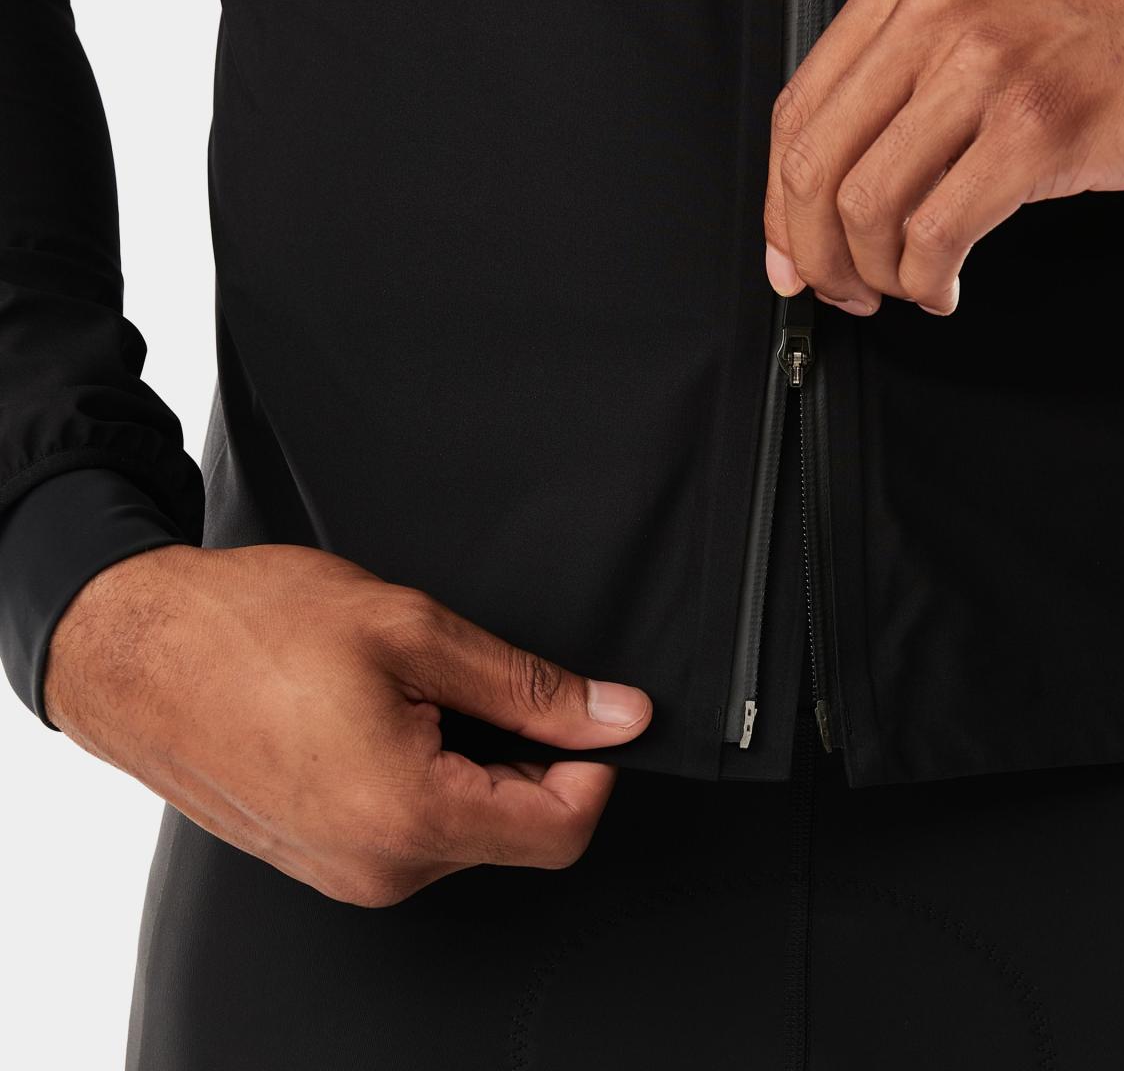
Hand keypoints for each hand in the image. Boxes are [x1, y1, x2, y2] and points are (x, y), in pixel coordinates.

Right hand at [43, 543, 651, 905]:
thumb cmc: (244, 630)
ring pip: (469, 832)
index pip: (564, 830)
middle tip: (477, 683)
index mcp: (407, 815)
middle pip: (521, 833)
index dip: (594, 763)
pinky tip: (384, 720)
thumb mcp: (412, 630)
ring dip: (473, 764)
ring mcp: (345, 872)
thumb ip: (529, 685)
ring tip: (412, 694)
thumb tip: (615, 714)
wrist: (130, 649)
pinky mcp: (322, 861)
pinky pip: (414, 834)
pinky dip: (428, 778)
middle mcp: (378, 867)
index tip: (586, 712)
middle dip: (530, 758)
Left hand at [763, 0, 1123, 314]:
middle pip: (816, 165)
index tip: (791, 256)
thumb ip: (905, 81)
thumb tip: (833, 190)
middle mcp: (936, 13)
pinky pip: (938, 232)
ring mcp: (986, 67)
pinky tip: (947, 285)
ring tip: (909, 286)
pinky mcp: (1037, 129)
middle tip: (844, 290)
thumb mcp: (987, 15)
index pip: (797, 111)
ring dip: (878, 274)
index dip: (781, 206)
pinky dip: (929, 280)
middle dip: (817, 253)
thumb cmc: (1118, 23)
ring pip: (868, 206)